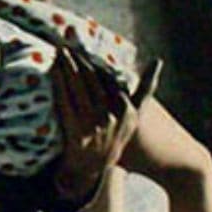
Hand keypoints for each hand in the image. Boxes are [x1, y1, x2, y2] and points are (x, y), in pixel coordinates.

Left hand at [51, 48, 136, 206]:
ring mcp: (94, 125)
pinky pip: (66, 101)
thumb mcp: (136, 115)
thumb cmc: (115, 136)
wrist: (96, 169)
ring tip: (60, 53)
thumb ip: (146, 88)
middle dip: (78, 58)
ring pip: (78, 87)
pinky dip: (59, 84)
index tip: (83, 47)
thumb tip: (158, 61)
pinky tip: (54, 72)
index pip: (108, 78)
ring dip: (67, 66)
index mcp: (126, 110)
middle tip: (66, 43)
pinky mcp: (77, 132)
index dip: (94, 61)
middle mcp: (112, 117)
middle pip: (92, 79)